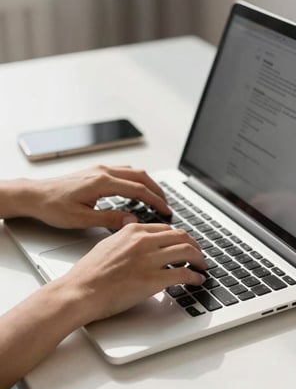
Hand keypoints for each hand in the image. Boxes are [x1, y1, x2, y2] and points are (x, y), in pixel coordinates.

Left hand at [24, 165, 170, 229]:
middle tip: (167, 204)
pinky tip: (137, 190)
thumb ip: (109, 218)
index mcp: (102, 182)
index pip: (138, 190)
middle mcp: (103, 171)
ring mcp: (100, 169)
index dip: (155, 201)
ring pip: (133, 172)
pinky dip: (136, 180)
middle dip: (157, 190)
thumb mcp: (82, 219)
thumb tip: (131, 219)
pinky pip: (123, 171)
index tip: (166, 210)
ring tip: (156, 198)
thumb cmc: (53, 206)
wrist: (36, 195)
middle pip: (141, 177)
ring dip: (148, 183)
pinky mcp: (96, 171)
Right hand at [61, 223, 206, 321]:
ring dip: (199, 259)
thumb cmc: (89, 272)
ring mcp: (149, 260)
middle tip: (199, 255)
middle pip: (182, 237)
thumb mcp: (107, 242)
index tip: (184, 245)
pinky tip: (197, 280)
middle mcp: (144, 241)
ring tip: (202, 266)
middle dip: (195, 246)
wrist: (80, 291)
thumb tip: (132, 223)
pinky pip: (183, 274)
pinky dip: (195, 276)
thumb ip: (124, 233)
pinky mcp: (153, 280)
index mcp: (133, 231)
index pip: (167, 229)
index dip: (180, 238)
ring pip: (187, 252)